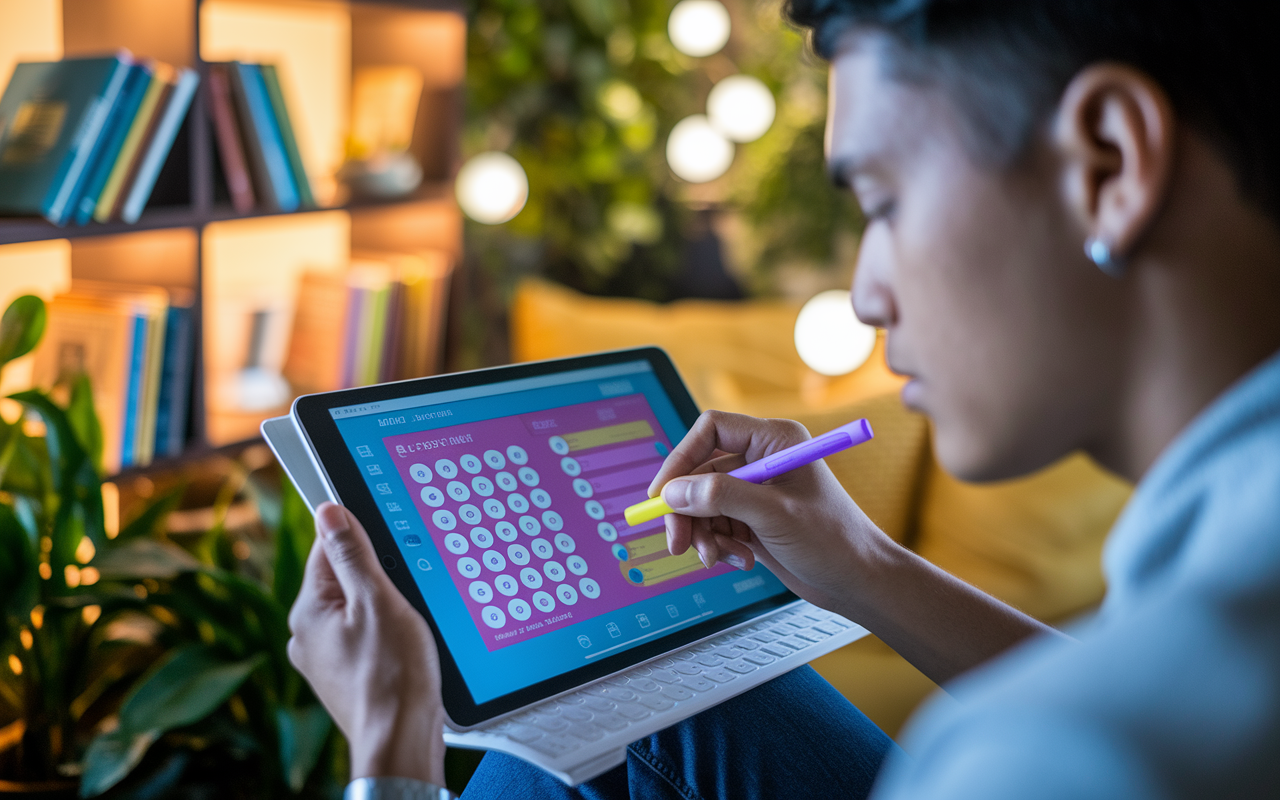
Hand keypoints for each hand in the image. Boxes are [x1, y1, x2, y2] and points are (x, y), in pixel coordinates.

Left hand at [287, 503, 446, 785]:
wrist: (401, 742)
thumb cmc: (392, 676)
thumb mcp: (378, 600)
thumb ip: (352, 554)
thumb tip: (328, 512)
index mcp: (307, 611)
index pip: (326, 548)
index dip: (360, 536)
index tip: (386, 536)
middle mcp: (306, 637)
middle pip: (342, 581)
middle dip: (375, 578)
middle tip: (405, 589)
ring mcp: (323, 662)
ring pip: (355, 613)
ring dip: (382, 610)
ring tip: (407, 625)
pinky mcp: (344, 680)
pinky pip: (362, 641)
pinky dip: (383, 638)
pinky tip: (405, 648)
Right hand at [649, 411, 892, 612]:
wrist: (859, 581)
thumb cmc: (834, 540)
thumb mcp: (774, 515)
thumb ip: (721, 497)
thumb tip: (673, 492)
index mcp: (774, 440)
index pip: (710, 430)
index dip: (681, 459)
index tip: (663, 495)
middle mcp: (762, 459)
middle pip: (699, 473)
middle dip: (688, 511)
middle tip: (679, 543)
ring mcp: (756, 490)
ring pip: (703, 502)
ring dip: (704, 534)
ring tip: (720, 558)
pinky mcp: (752, 518)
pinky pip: (715, 524)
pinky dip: (718, 545)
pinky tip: (740, 560)